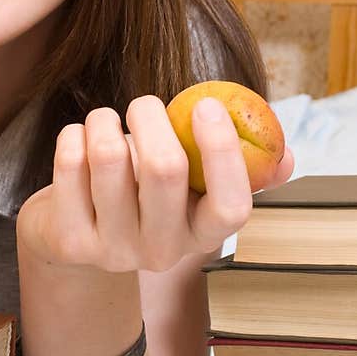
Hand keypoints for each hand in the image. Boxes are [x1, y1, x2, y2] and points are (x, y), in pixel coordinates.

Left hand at [16, 95, 294, 273]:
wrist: (74, 235)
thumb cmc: (143, 195)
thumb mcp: (192, 190)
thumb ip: (241, 171)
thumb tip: (286, 158)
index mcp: (203, 236)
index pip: (231, 206)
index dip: (223, 152)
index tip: (207, 105)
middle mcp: (163, 252)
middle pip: (165, 169)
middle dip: (151, 116)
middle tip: (142, 103)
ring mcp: (114, 252)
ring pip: (110, 157)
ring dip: (104, 121)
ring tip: (105, 121)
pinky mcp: (70, 242)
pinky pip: (71, 163)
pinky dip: (73, 134)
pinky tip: (79, 139)